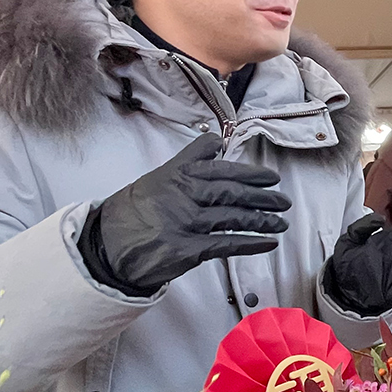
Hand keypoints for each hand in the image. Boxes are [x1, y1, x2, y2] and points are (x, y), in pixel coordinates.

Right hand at [88, 134, 289, 293]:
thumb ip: (189, 159)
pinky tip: (268, 243)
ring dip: (263, 220)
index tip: (271, 177)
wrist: (108, 246)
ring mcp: (186, 222)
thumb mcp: (158, 176)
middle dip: (263, 197)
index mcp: (178, 175)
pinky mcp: (188, 250)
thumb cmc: (135, 211)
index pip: (222, 169)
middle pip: (233, 193)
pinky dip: (252, 243)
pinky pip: (227, 244)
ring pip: (234, 218)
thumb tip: (216, 141)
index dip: (251, 174)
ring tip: (280, 222)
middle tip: (283, 200)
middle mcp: (184, 195)